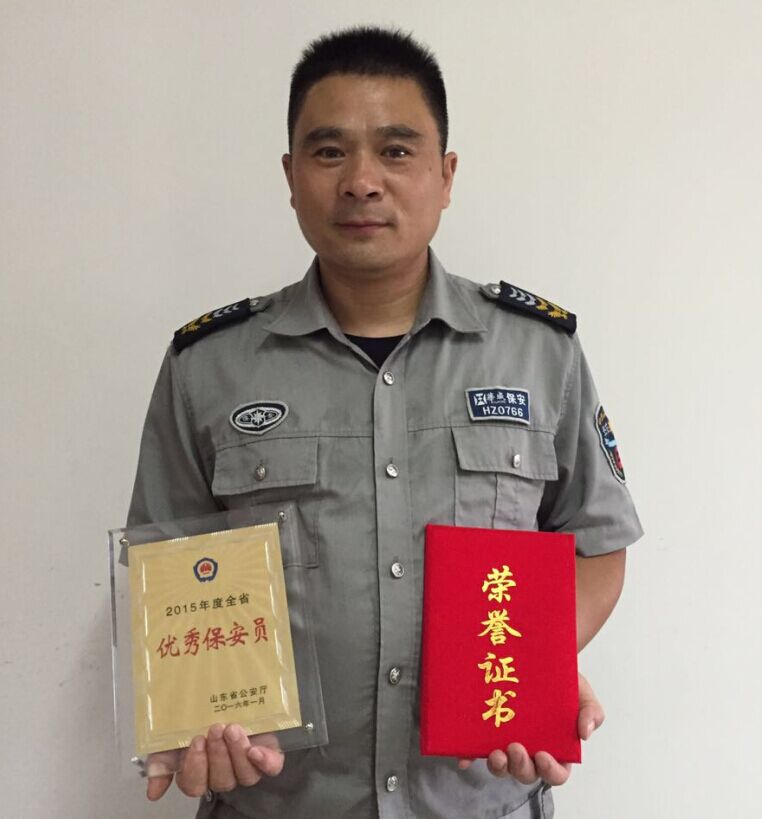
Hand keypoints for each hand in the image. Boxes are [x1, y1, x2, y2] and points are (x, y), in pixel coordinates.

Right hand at [145, 724, 283, 800]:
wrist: (228, 689)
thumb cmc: (200, 714)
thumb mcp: (175, 733)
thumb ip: (162, 759)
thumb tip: (153, 793)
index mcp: (199, 771)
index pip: (195, 785)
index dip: (195, 767)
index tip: (196, 741)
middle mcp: (224, 773)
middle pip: (221, 780)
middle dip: (217, 754)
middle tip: (216, 728)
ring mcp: (247, 764)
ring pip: (245, 776)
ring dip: (236, 753)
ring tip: (233, 728)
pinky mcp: (269, 753)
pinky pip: (271, 768)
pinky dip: (265, 761)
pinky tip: (255, 750)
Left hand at [456, 672, 604, 785]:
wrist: (536, 659)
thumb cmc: (561, 681)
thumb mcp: (582, 692)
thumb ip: (591, 711)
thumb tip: (585, 733)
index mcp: (556, 749)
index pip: (556, 773)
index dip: (550, 771)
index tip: (543, 756)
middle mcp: (531, 751)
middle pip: (526, 773)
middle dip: (520, 766)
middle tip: (514, 747)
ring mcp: (507, 743)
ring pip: (502, 767)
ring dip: (497, 766)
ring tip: (495, 753)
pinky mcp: (487, 734)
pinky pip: (477, 751)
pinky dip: (470, 757)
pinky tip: (464, 756)